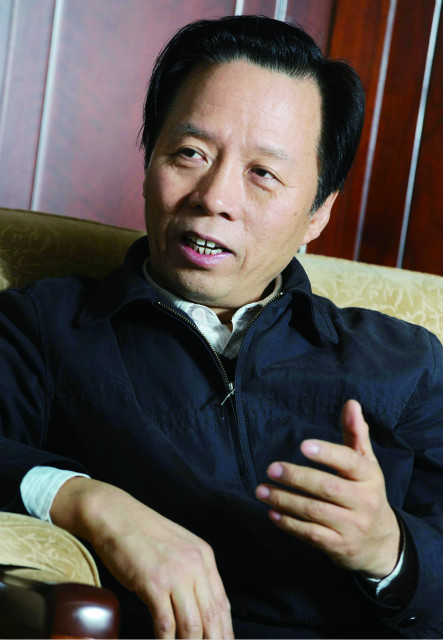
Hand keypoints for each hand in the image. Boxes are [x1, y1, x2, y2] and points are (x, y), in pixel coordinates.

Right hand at [51, 478, 232, 638]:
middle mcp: (195, 565)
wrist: (115, 516)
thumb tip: (200, 605)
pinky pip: (165, 623)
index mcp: (204, 556)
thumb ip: (192, 571)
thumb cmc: (142, 533)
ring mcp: (175, 574)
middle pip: (212, 618)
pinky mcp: (153, 583)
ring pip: (192, 625)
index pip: (222, 604)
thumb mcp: (178, 547)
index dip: (225, 631)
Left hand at [255, 399, 400, 577]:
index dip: (327, 453)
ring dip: (284, 500)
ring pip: (314, 511)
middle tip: (272, 468)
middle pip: (327, 488)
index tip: (302, 445)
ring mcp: (352, 526)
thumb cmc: (365, 492)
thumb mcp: (366, 464)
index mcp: (370, 477)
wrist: (380, 543)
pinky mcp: (338, 546)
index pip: (350, 462)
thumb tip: (351, 404)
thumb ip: (355, 434)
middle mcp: (364, 502)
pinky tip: (272, 513)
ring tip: (261, 490)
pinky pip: (310, 534)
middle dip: (297, 478)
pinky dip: (289, 524)